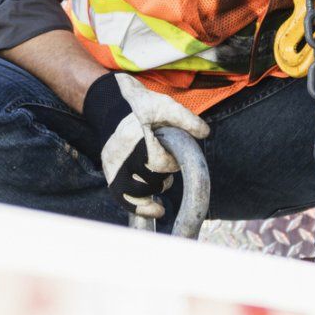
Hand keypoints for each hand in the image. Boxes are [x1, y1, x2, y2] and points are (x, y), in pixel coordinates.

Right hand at [82, 73, 210, 218]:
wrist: (110, 102)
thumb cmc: (138, 104)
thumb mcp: (164, 105)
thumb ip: (185, 119)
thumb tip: (205, 132)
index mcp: (135, 140)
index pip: (159, 164)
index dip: (171, 162)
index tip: (171, 154)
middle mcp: (121, 156)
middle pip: (150, 180)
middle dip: (163, 175)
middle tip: (164, 162)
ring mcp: (113, 166)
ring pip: (139, 192)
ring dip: (153, 188)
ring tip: (159, 177)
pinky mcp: (109, 172)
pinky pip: (123, 198)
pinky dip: (141, 209)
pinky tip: (157, 211)